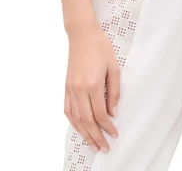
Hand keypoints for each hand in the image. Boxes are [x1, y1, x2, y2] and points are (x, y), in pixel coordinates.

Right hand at [64, 21, 120, 152]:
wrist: (82, 34)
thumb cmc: (101, 47)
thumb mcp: (114, 67)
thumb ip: (114, 91)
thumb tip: (113, 112)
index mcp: (93, 84)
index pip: (100, 114)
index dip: (107, 127)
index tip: (114, 134)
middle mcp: (79, 89)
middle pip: (87, 121)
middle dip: (96, 137)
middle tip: (104, 148)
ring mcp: (70, 88)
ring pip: (75, 119)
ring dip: (84, 134)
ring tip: (93, 144)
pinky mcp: (66, 86)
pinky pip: (67, 110)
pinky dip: (73, 123)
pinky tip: (79, 129)